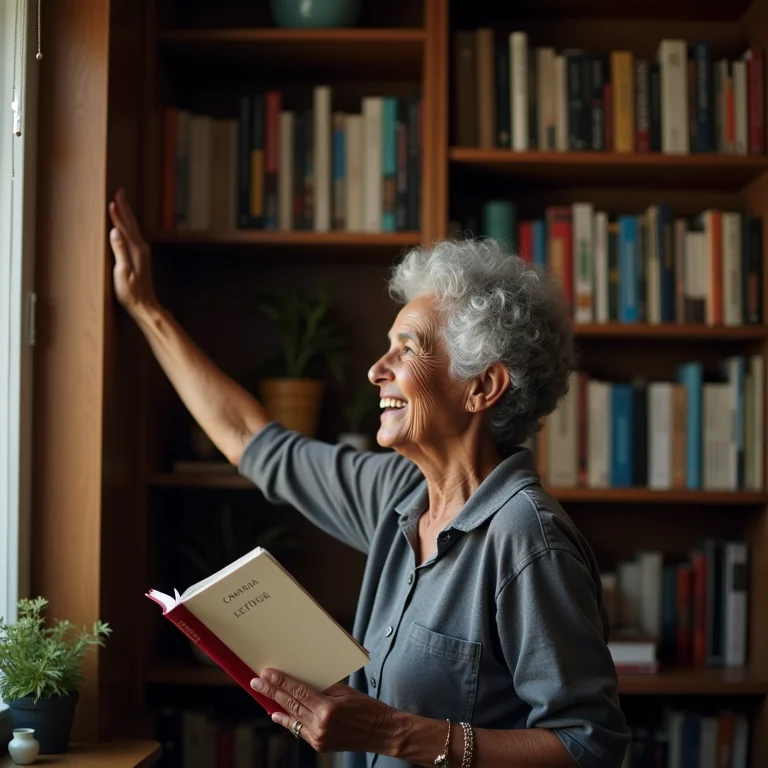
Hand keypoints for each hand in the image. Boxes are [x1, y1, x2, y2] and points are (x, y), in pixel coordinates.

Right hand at [107, 188, 157, 316]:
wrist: (145, 305)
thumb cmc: (132, 292)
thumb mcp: (122, 272)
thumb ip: (120, 251)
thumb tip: (115, 231)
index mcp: (136, 250)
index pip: (125, 227)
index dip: (118, 213)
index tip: (112, 200)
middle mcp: (142, 249)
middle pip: (131, 223)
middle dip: (125, 207)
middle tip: (120, 191)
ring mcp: (142, 253)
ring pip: (133, 228)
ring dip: (127, 214)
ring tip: (122, 203)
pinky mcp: (141, 258)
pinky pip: (133, 236)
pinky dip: (128, 226)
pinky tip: (126, 226)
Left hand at [251, 669, 400, 754]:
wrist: (381, 732)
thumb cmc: (366, 707)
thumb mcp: (345, 692)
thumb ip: (322, 688)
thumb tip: (301, 681)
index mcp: (328, 708)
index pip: (298, 691)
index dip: (281, 682)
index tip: (267, 673)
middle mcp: (320, 725)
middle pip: (291, 704)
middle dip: (272, 691)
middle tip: (256, 681)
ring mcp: (319, 738)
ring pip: (293, 718)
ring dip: (276, 705)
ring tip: (263, 694)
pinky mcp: (319, 745)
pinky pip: (299, 730)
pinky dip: (288, 721)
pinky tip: (277, 714)